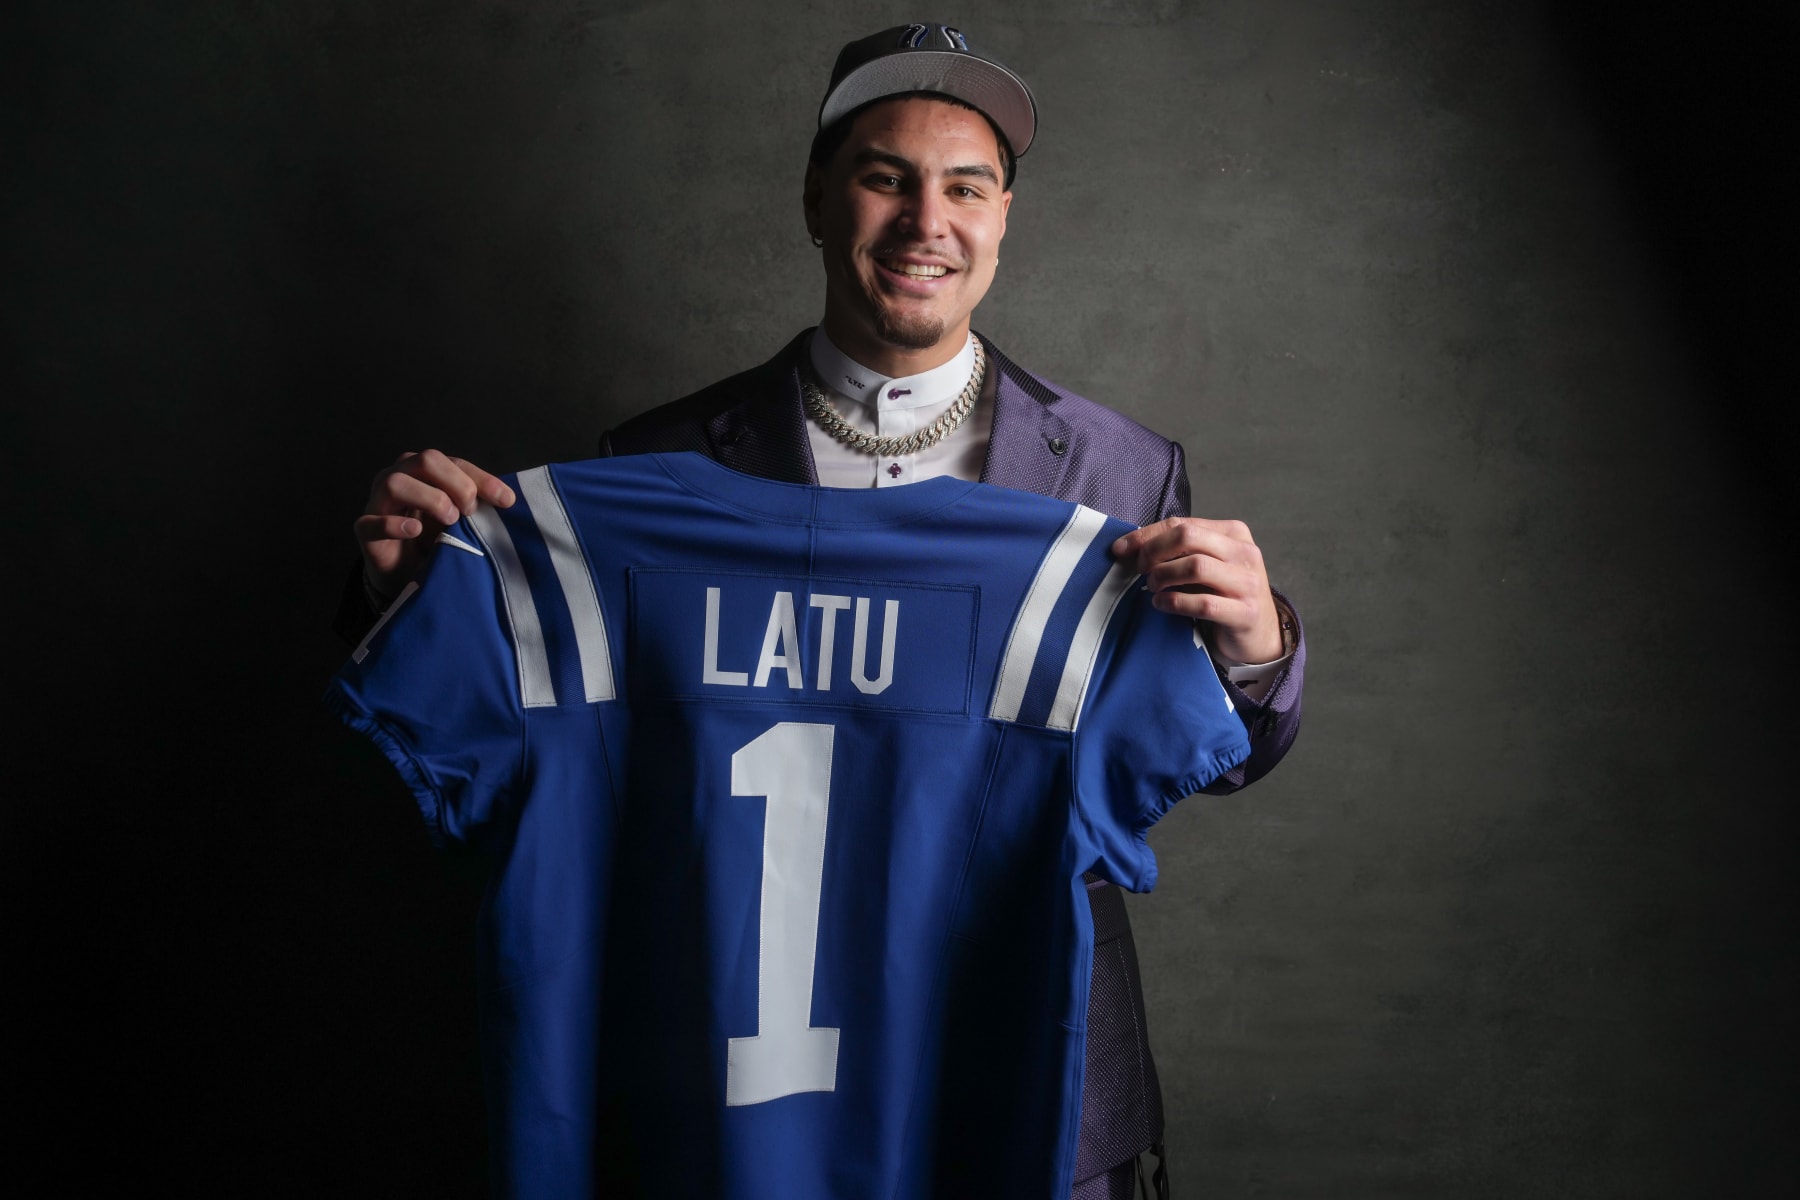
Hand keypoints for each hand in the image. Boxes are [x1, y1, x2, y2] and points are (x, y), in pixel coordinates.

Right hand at [355, 450, 514, 599]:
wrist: (406, 575)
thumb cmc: (434, 540)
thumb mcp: (460, 519)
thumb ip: (475, 505)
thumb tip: (508, 499)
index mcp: (423, 471)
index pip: (454, 463)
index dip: (481, 478)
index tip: (506, 501)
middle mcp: (399, 477)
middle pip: (425, 460)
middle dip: (456, 483)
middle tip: (470, 510)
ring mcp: (378, 502)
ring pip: (395, 482)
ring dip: (429, 498)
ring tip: (450, 520)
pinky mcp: (365, 531)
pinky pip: (372, 522)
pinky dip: (394, 524)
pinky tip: (415, 530)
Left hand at [1111, 517, 1284, 664]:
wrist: (1259, 634)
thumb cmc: (1224, 595)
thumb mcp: (1206, 566)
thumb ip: (1179, 551)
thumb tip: (1130, 547)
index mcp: (1234, 533)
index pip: (1182, 523)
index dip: (1146, 535)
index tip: (1120, 549)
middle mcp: (1245, 552)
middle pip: (1188, 537)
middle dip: (1154, 552)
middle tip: (1140, 570)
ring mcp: (1248, 582)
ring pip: (1196, 566)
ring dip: (1164, 576)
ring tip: (1152, 587)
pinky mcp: (1245, 613)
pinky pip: (1203, 603)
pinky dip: (1175, 603)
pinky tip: (1161, 604)